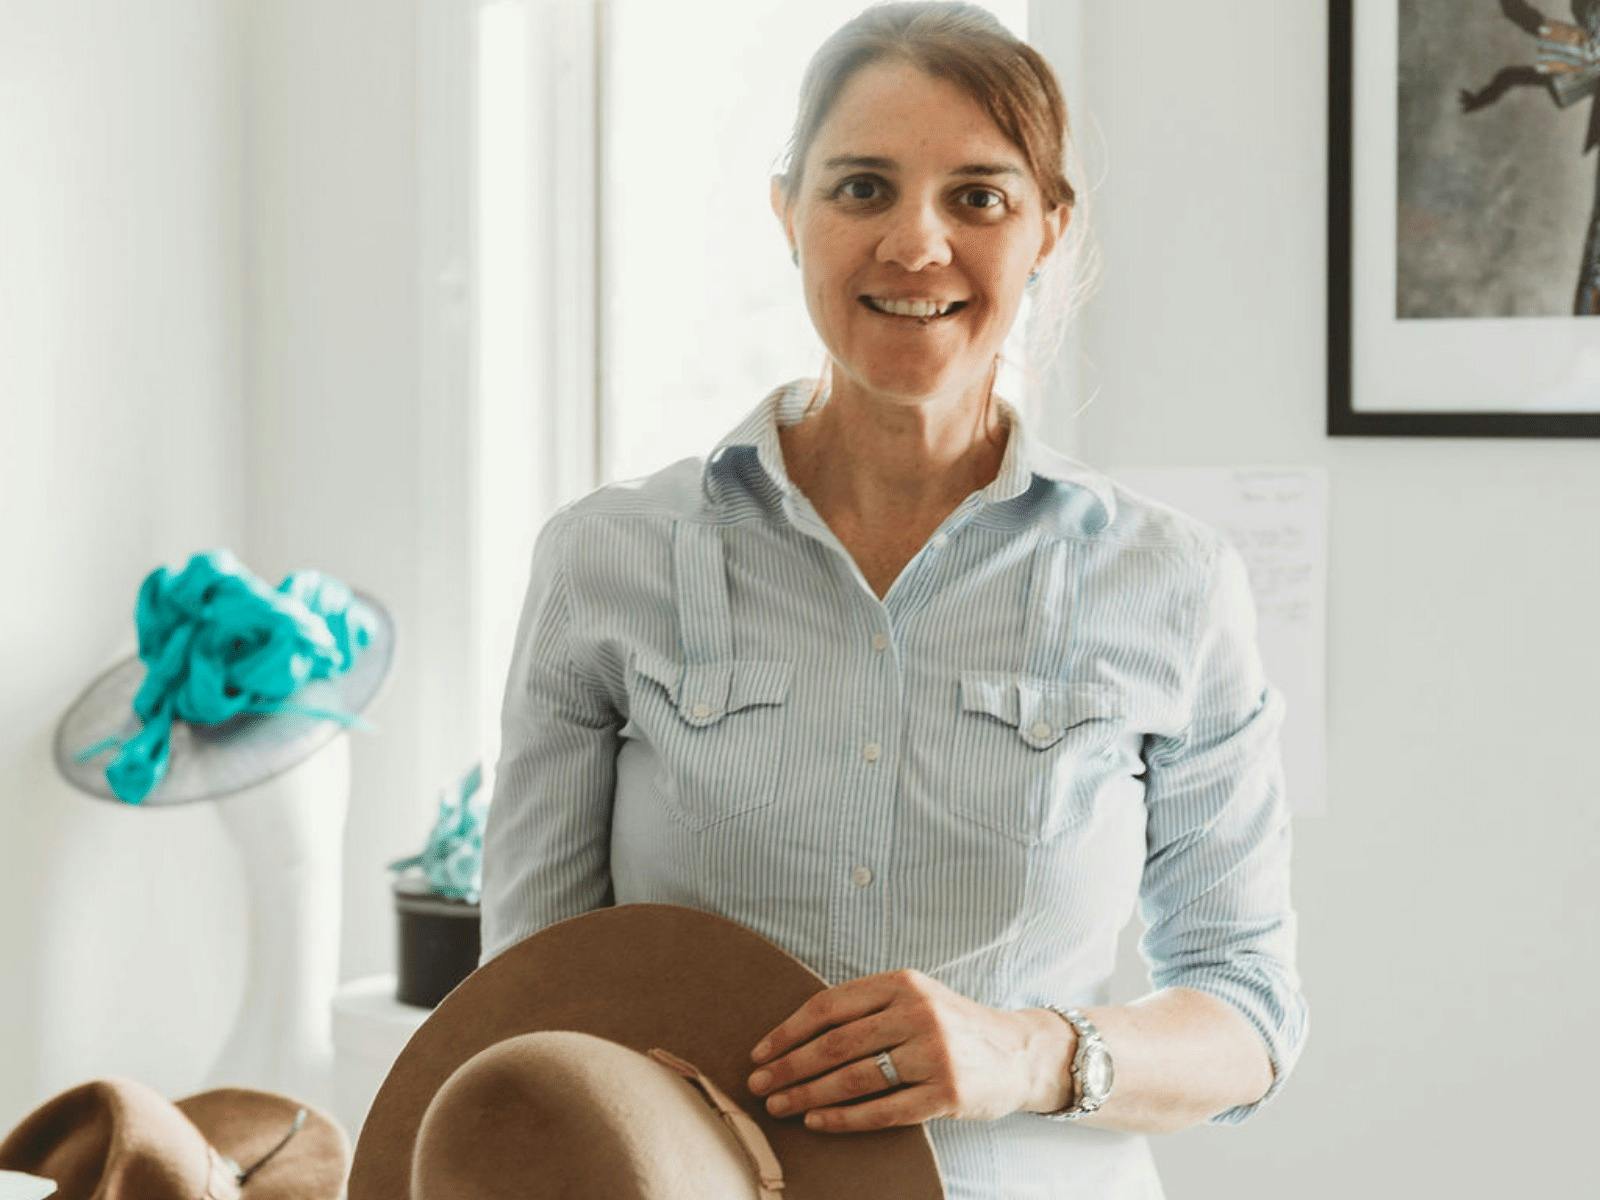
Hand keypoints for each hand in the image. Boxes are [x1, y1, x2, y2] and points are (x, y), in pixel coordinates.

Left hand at [744, 968, 1063, 1132]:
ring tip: (779, 1107)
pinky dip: (843, 1119)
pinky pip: (882, 1111)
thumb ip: (868, 1006)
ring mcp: (935, 1055)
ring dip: (808, 1096)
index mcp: (903, 983)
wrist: (1019, 1052)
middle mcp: (918, 1013)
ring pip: (854, 1079)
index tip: (759, 1053)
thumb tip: (796, 1034)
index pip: (830, 1006)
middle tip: (759, 1086)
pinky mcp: (946, 1094)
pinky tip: (817, 1122)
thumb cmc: (952, 1025)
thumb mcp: (916, 997)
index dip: (788, 1031)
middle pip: (835, 1045)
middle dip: (789, 1067)